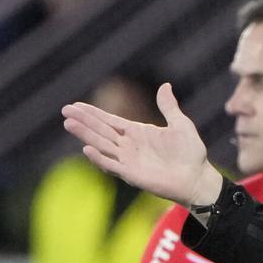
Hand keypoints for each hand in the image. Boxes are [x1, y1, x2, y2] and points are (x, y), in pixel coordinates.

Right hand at [62, 82, 222, 206]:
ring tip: (69, 124)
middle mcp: (129, 146)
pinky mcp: (132, 174)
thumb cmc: (191, 153)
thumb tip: (165, 85)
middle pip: (101, 131)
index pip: (109, 121)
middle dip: (83, 121)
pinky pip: (112, 165)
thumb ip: (169, 107)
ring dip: (85, 135)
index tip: (75, 105)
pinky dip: (99, 158)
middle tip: (65, 111)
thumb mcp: (181, 125)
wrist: (198, 177)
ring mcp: (129, 160)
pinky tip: (87, 149)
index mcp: (137, 132)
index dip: (93, 113)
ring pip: (102, 145)